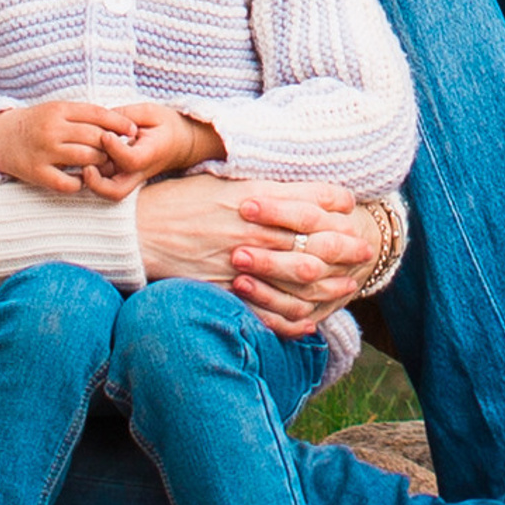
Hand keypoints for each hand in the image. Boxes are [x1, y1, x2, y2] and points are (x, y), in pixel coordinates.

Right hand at [0, 97, 141, 194]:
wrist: (0, 137)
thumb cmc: (37, 123)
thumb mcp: (58, 110)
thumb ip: (84, 115)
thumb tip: (119, 123)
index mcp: (59, 110)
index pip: (97, 114)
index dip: (119, 123)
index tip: (133, 130)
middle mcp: (52, 130)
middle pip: (95, 137)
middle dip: (113, 145)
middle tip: (124, 151)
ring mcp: (43, 152)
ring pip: (86, 159)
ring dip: (101, 163)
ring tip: (108, 165)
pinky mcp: (36, 173)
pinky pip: (67, 183)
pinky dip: (80, 183)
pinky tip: (84, 180)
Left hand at [80, 103, 225, 194]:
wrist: (180, 143)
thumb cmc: (165, 125)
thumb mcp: (151, 112)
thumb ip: (126, 114)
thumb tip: (101, 118)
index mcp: (151, 154)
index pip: (130, 159)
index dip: (115, 149)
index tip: (105, 134)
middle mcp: (139, 172)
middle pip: (117, 191)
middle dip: (98, 184)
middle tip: (86, 168)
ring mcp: (129, 179)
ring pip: (108, 192)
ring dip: (92, 182)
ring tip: (81, 164)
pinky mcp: (121, 179)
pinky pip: (104, 184)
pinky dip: (91, 178)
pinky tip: (82, 162)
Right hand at [135, 177, 377, 337]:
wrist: (138, 229)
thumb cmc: (183, 200)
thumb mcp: (228, 182)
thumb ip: (270, 188)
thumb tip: (311, 191)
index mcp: (257, 198)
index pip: (313, 203)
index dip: (340, 209)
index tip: (356, 212)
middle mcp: (254, 230)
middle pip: (315, 242)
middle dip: (346, 248)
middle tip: (366, 252)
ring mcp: (241, 263)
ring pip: (298, 279)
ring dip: (329, 283)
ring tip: (348, 285)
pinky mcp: (225, 290)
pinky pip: (266, 311)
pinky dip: (290, 320)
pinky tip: (309, 322)